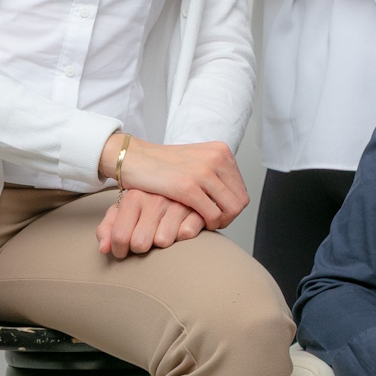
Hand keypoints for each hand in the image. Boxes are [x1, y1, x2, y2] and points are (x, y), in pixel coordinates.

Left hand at [95, 189, 204, 258]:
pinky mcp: (198, 207)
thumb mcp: (123, 207)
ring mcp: (177, 202)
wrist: (177, 172)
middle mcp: (154, 199)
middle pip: (140, 243)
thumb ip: (108, 227)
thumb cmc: (146, 197)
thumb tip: (103, 250)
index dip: (119, 250)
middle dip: (140, 247)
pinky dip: (183, 233)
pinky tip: (180, 225)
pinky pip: (186, 234)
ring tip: (162, 230)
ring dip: (162, 241)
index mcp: (133, 197)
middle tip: (144, 240)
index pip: (119, 236)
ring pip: (163, 241)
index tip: (123, 250)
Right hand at [98, 134, 249, 230]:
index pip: (241, 188)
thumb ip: (215, 172)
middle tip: (213, 223)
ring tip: (206, 224)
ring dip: (220, 222)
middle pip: (240, 200)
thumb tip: (233, 194)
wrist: (133, 158)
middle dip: (229, 217)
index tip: (218, 214)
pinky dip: (209, 224)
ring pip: (231, 209)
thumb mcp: (196, 161)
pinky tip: (198, 224)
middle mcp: (217, 158)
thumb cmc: (162, 164)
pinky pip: (212, 214)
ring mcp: (203, 171)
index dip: (232, 206)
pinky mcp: (187, 186)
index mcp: (221, 151)